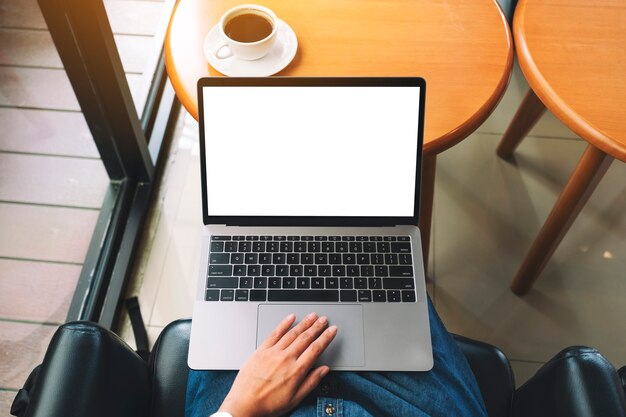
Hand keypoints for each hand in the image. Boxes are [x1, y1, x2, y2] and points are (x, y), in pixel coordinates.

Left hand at [217, 312, 336, 416]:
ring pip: (292, 333)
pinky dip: (284, 324)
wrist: (244, 404)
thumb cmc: (269, 404)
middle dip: (317, 327)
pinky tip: (291, 317)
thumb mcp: (295, 399)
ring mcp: (273, 352)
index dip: (326, 338)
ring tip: (312, 316)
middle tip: (324, 319)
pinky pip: (275, 333)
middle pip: (305, 338)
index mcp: (296, 371)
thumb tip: (324, 370)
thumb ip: (311, 382)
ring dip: (304, 323)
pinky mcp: (261, 350)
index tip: (332, 330)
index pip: (316, 349)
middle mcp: (286, 358)